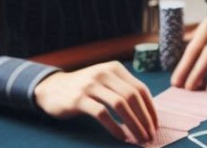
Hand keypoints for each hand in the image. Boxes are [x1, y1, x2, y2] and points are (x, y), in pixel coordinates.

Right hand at [33, 61, 156, 142]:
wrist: (51, 88)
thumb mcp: (104, 80)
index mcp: (115, 68)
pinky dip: (115, 127)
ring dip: (133, 124)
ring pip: (120, 105)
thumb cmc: (84, 87)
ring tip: (139, 138)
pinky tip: (122, 137)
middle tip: (150, 135)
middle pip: (132, 97)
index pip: (140, 89)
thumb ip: (123, 89)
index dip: (150, 109)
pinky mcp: (79, 99)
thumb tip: (147, 112)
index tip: (155, 125)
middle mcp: (104, 73)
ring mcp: (91, 85)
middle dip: (144, 119)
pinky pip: (102, 114)